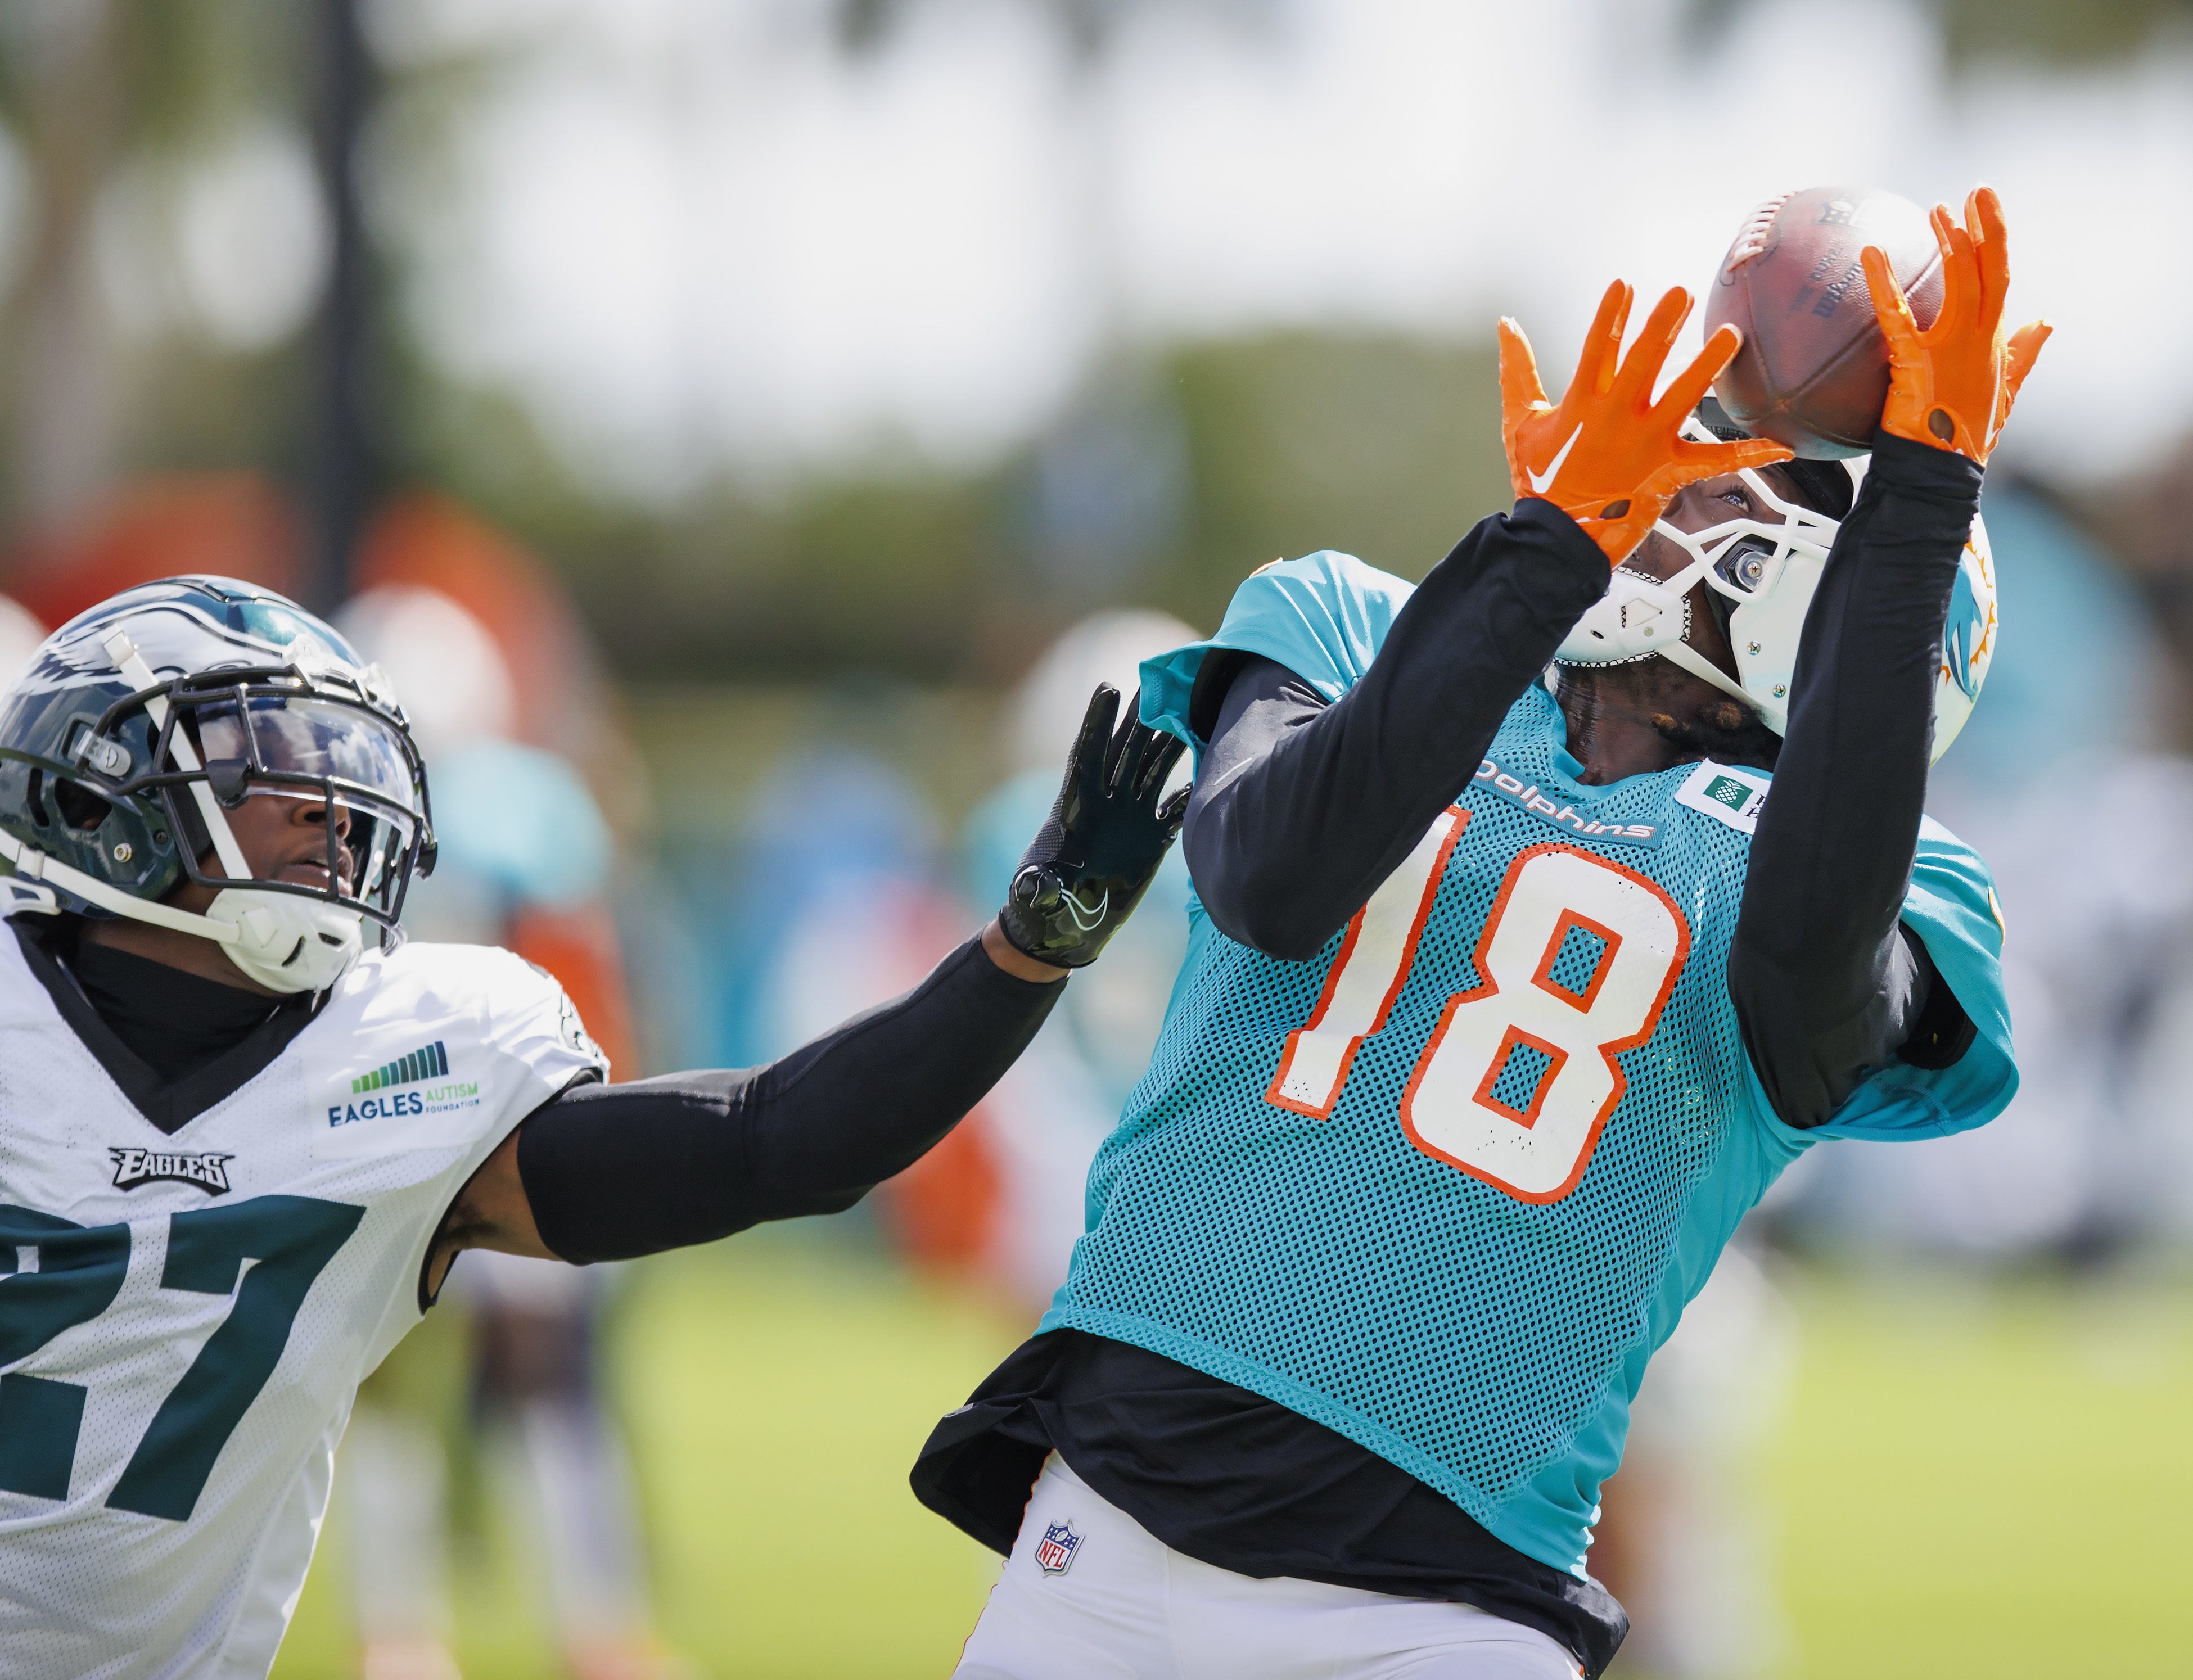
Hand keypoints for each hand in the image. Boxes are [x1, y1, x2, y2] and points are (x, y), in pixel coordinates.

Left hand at [996, 684, 1188, 969]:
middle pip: (1125, 750)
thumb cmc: (1040, 909)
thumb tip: (1035, 885)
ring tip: (1193, 710)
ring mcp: (1128, 818)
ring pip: (1153, 769)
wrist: (1062, 929)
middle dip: (1142, 717)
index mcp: (1072, 809)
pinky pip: (1173, 806)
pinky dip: (1190, 790)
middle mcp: (1103, 805)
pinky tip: (1211, 769)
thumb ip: (1039, 887)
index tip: (1109, 686)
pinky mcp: (1150, 839)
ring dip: (1170, 741)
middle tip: (1162, 682)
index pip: (1085, 756)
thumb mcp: (1036, 895)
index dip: (1096, 722)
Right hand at [1499, 281, 1791, 563]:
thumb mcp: (1518, 422)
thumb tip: (1506, 324)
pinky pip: (1714, 460)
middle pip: (1642, 362)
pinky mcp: (1667, 470)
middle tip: (1681, 293)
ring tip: (1730, 335)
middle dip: (1662, 325)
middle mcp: (1616, 418)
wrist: (1557, 537)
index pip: (1596, 348)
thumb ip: (1516, 370)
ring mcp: (1644, 443)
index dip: (1611, 315)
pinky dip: (1749, 454)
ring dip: (1707, 365)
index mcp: (1581, 403)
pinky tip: (1781, 445)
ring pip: (1682, 397)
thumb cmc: (1538, 481)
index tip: (1625, 285)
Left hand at [1861, 186, 2049, 463]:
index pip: (1999, 279)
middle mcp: (1980, 339)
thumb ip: (2023, 355)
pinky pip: (1896, 314)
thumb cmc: (1965, 438)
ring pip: (1960, 283)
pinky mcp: (1919, 363)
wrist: (1942, 475)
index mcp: (1994, 342)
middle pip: (1989, 271)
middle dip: (1985, 227)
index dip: (1995, 241)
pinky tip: (1870, 254)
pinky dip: (1883, 282)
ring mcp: (1953, 349)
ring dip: (1952, 242)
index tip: (1986, 207)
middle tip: (1975, 191)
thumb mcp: (2002, 393)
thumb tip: (2047, 322)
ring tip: (1939, 210)